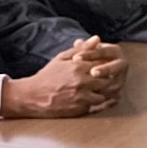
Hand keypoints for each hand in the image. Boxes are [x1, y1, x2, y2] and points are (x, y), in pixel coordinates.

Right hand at [1, 39, 123, 116]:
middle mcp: (82, 81)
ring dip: (107, 92)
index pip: (103, 63)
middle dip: (110, 79)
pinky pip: (97, 106)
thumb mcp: (62, 58)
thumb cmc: (47, 76)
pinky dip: (100, 103)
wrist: (33, 96)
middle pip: (107, 79)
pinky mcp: (80, 108)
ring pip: (104, 94)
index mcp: (78, 66)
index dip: (108, 64)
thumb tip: (97, 39)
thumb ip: (82, 49)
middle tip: (113, 79)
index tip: (110, 65)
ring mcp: (81, 96)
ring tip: (107, 90)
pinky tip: (101, 100)